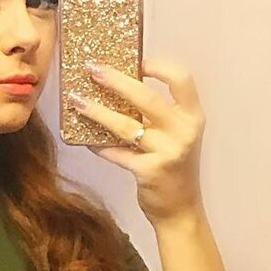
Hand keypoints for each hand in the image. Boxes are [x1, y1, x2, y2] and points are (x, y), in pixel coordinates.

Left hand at [71, 56, 206, 226]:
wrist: (180, 209)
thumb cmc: (173, 168)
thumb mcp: (175, 136)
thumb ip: (158, 116)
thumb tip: (121, 88)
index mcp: (192, 116)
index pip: (181, 79)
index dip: (159, 66)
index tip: (136, 61)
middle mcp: (183, 131)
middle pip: (147, 97)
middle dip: (116, 80)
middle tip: (92, 69)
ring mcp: (167, 151)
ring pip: (125, 125)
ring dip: (97, 111)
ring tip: (77, 100)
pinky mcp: (149, 171)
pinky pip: (116, 153)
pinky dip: (99, 145)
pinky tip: (85, 139)